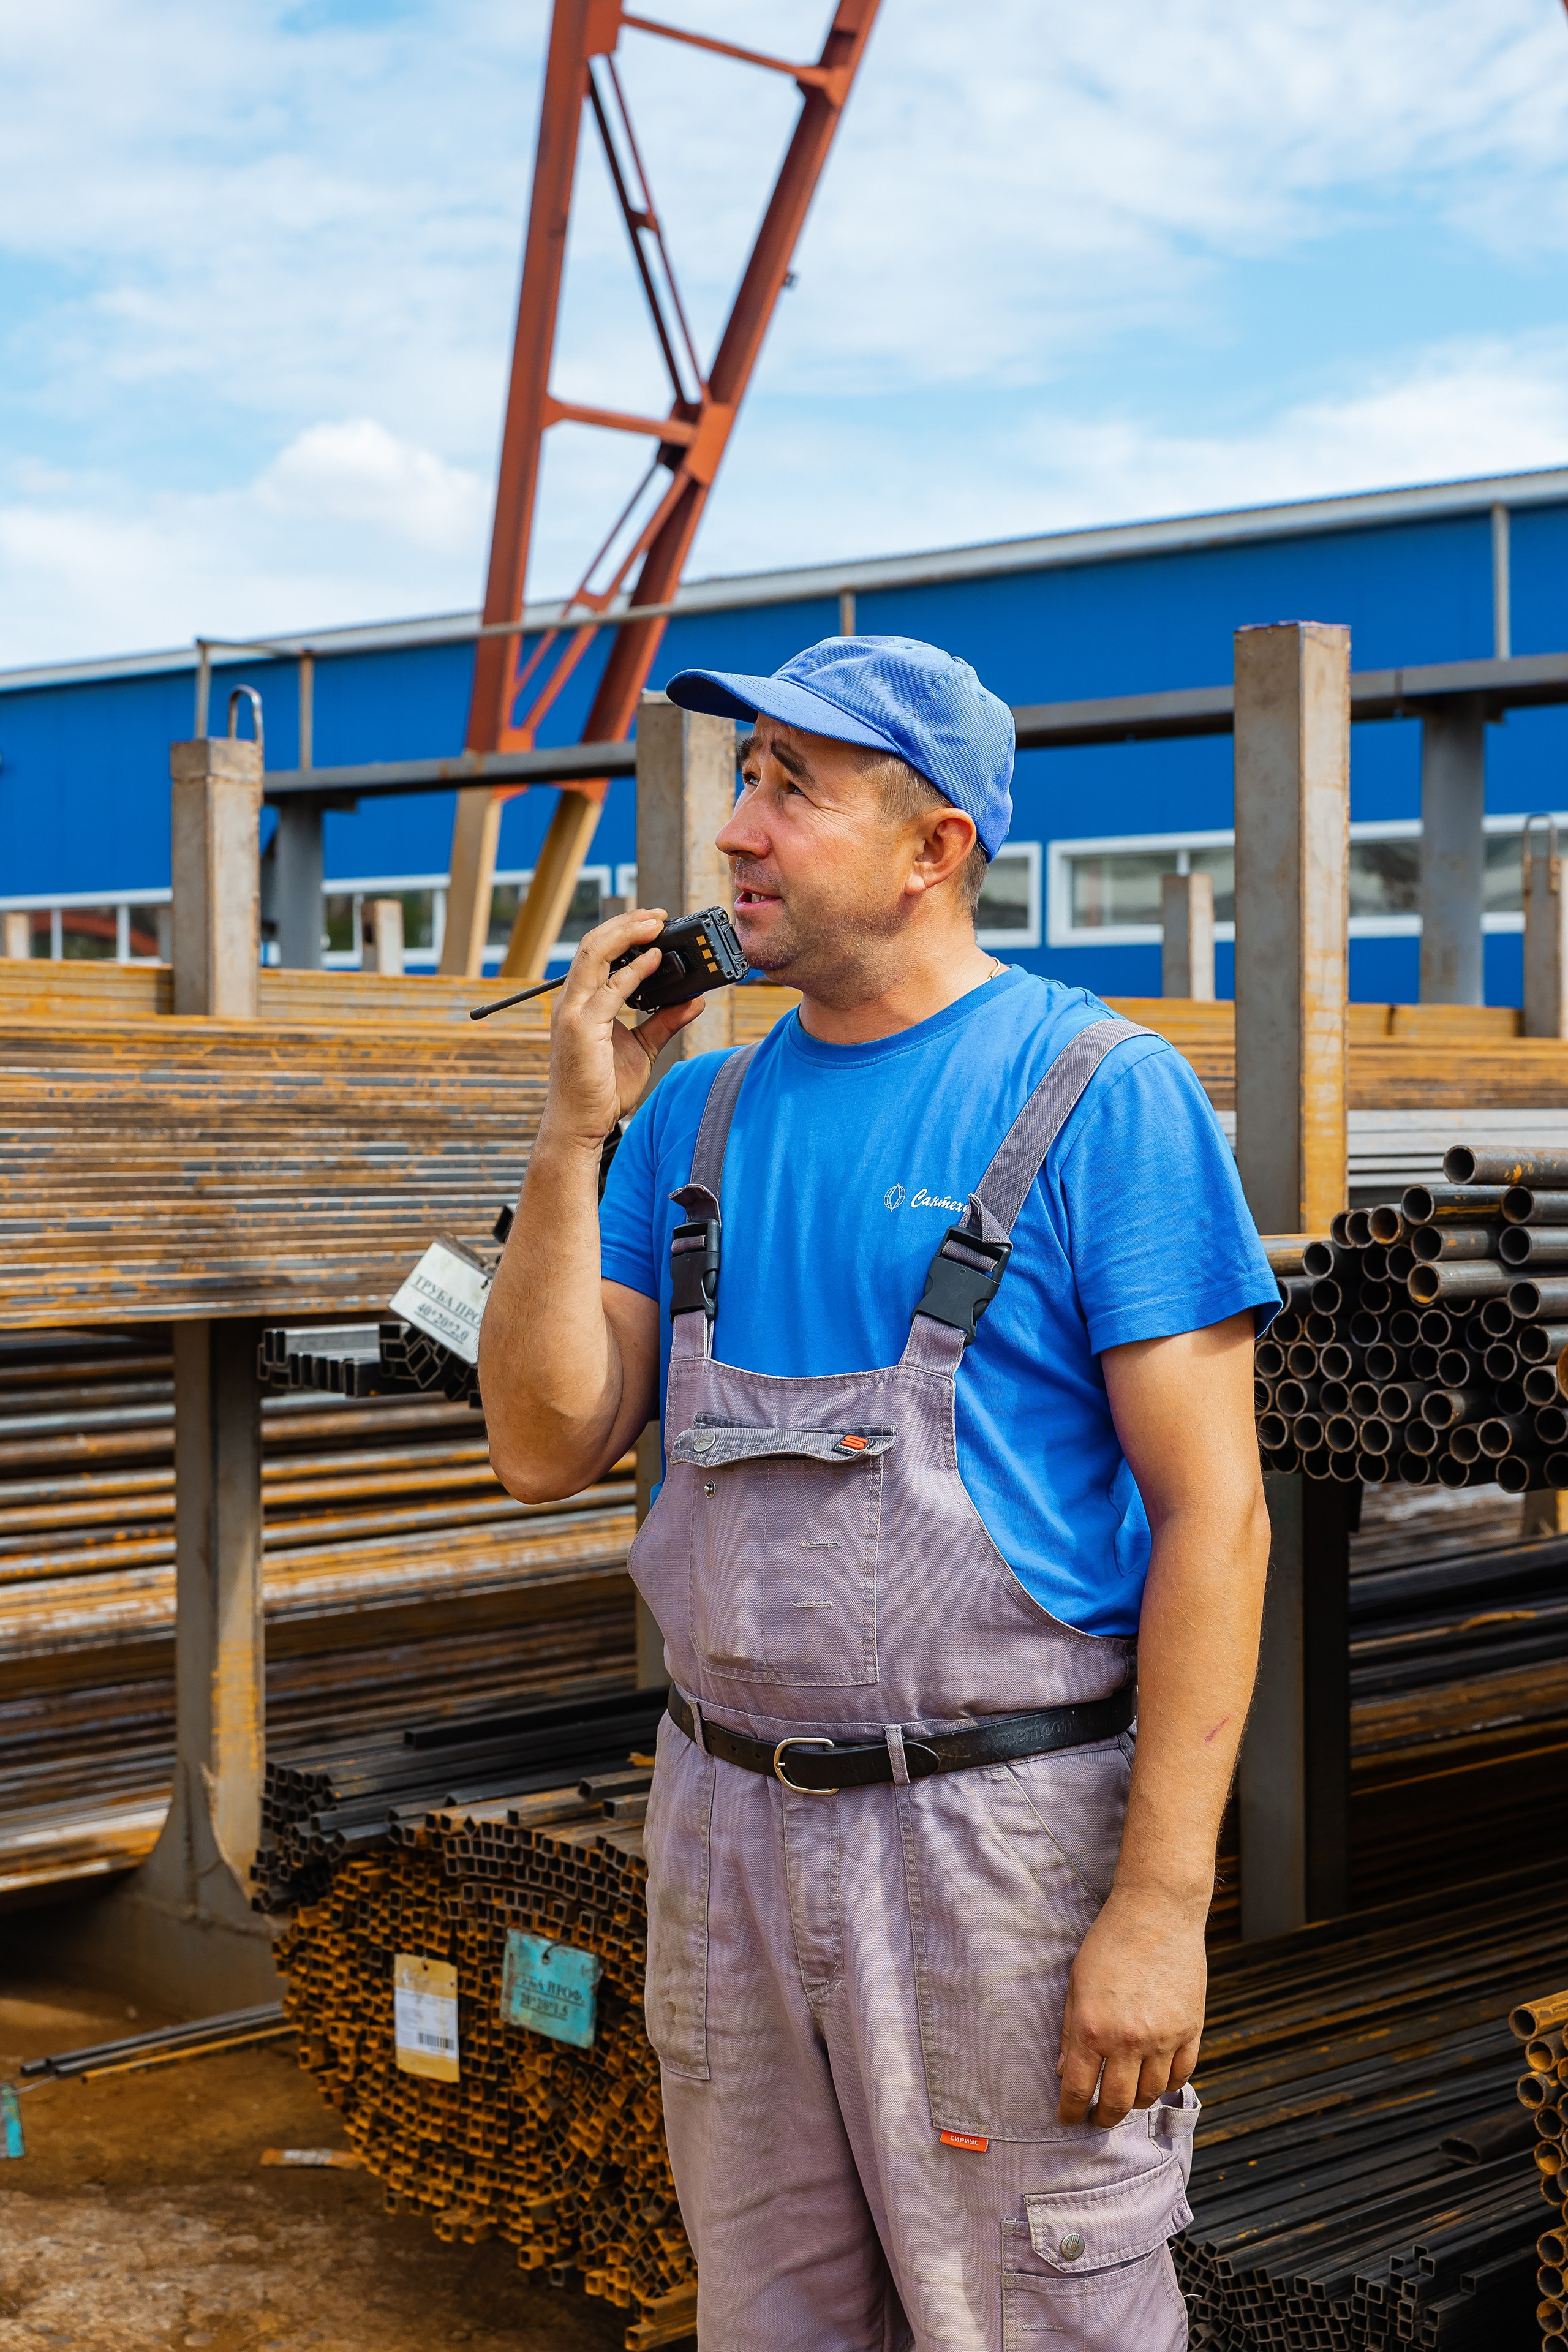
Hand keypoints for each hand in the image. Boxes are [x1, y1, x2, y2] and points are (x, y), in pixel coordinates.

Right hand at [538, 910, 706, 1151]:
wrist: (580, 1123)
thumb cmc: (603, 1089)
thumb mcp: (643, 1048)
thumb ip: (665, 1021)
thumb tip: (694, 1000)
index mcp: (580, 1002)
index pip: (596, 952)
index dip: (622, 931)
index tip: (653, 921)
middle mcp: (571, 1002)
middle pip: (592, 945)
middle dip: (625, 923)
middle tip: (658, 914)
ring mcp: (573, 1013)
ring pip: (593, 956)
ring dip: (627, 934)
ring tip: (655, 923)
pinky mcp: (582, 1029)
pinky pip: (610, 991)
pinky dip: (633, 972)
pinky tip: (654, 960)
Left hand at [1056, 1882, 1205, 2126]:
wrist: (1157, 1912)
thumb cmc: (1110, 1941)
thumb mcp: (1076, 1982)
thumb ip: (1068, 2030)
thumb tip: (1063, 2071)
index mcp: (1091, 2028)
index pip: (1076, 2089)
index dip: (1070, 2111)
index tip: (1068, 2118)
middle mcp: (1127, 2040)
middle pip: (1115, 2102)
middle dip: (1103, 2117)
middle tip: (1097, 2117)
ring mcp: (1163, 2038)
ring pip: (1150, 2094)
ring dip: (1135, 2102)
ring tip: (1126, 2096)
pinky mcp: (1190, 2030)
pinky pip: (1181, 2075)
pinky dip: (1168, 2085)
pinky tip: (1156, 2080)